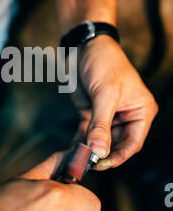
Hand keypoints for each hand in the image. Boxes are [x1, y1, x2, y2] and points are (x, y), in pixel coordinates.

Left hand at [72, 35, 157, 169]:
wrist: (84, 45)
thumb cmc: (104, 62)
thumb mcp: (105, 95)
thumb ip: (101, 125)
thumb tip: (99, 151)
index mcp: (141, 112)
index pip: (132, 143)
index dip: (118, 156)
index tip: (101, 164)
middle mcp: (127, 116)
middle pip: (116, 145)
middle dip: (102, 155)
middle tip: (85, 165)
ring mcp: (108, 117)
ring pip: (100, 142)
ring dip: (89, 151)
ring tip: (76, 161)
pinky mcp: (91, 114)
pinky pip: (87, 134)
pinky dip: (80, 143)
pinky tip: (71, 152)